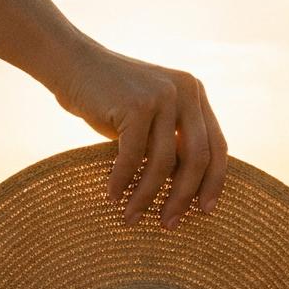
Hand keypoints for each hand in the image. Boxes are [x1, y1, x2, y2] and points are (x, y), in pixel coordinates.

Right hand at [52, 42, 226, 228]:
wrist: (71, 63)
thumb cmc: (108, 99)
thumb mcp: (150, 118)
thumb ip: (171, 141)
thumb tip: (188, 193)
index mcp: (195, 94)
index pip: (217, 146)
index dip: (214, 182)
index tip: (205, 211)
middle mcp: (186, 91)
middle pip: (197, 158)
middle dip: (183, 197)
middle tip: (169, 224)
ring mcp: (162, 95)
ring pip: (163, 162)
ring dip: (146, 196)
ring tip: (132, 217)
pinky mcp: (136, 105)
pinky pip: (133, 156)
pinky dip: (122, 181)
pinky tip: (112, 196)